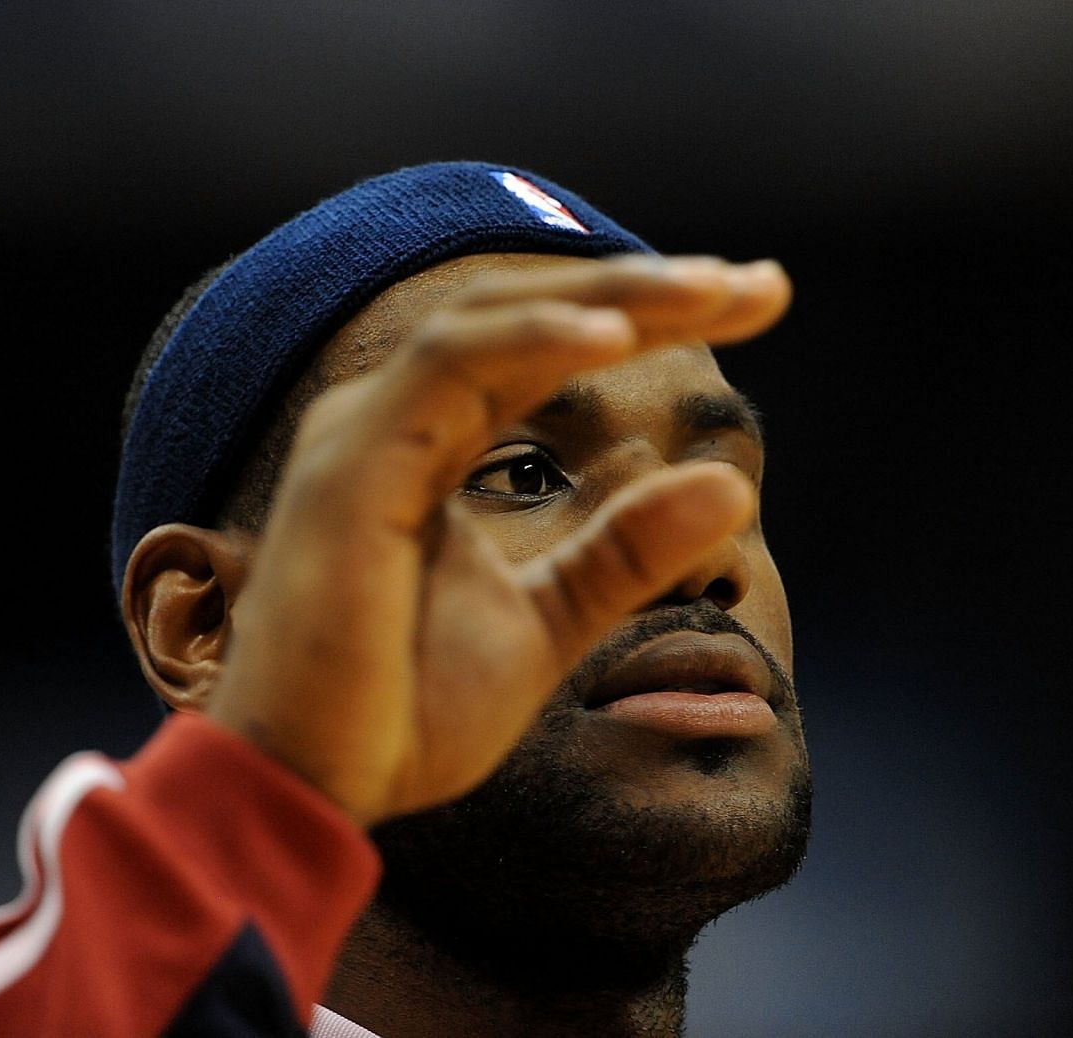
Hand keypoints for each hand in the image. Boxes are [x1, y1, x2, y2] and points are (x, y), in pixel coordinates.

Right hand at [206, 256, 791, 826]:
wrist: (314, 790)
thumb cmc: (404, 709)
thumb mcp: (548, 621)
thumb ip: (625, 552)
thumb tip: (731, 486)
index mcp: (426, 441)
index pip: (543, 348)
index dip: (650, 314)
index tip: (758, 302)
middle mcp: (390, 418)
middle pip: (524, 311)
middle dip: (644, 287)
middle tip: (756, 283)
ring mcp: (364, 433)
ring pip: (487, 317)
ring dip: (604, 296)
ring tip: (705, 290)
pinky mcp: (351, 466)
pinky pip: (449, 369)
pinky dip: (533, 340)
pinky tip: (613, 335)